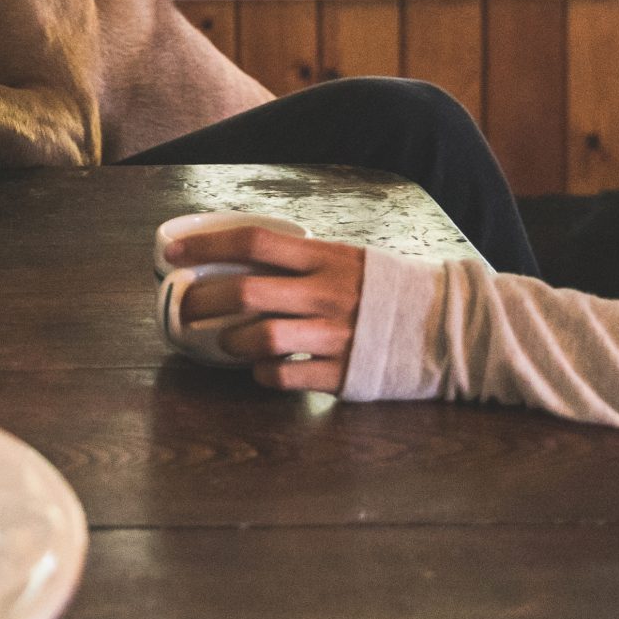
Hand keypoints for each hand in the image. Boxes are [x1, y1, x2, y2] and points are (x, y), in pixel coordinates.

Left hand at [166, 226, 368, 391]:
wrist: (446, 327)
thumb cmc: (388, 290)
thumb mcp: (348, 259)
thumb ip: (302, 261)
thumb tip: (244, 260)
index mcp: (325, 258)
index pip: (255, 242)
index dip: (207, 245)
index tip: (172, 253)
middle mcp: (326, 293)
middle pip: (246, 292)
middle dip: (203, 301)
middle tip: (185, 309)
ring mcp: (334, 335)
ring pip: (261, 338)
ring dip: (231, 343)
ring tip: (225, 344)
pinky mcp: (342, 373)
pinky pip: (285, 376)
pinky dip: (263, 375)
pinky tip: (261, 371)